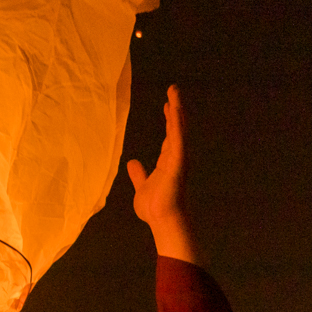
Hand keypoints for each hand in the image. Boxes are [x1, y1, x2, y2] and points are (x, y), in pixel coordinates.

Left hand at [124, 85, 197, 262]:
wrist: (162, 220)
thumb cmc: (154, 208)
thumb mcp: (142, 187)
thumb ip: (139, 174)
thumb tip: (132, 163)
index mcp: (167, 163)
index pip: (169, 136)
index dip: (169, 121)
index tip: (168, 106)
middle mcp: (175, 158)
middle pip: (176, 128)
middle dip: (175, 110)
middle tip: (173, 91)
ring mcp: (178, 159)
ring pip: (179, 129)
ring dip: (178, 110)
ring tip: (174, 92)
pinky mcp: (178, 162)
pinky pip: (178, 139)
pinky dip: (176, 124)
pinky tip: (175, 109)